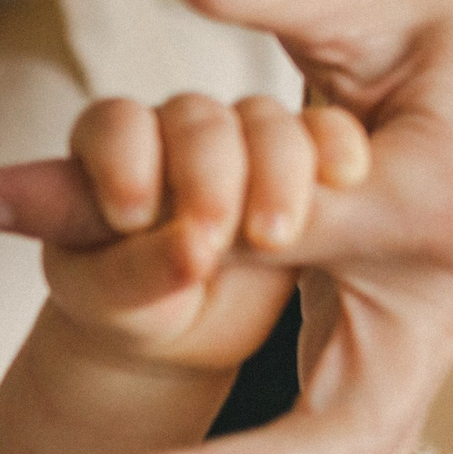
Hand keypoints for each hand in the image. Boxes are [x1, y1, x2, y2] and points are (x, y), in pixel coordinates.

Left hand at [37, 93, 364, 376]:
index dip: (125, 162)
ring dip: (275, 171)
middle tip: (209, 240)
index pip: (116, 126)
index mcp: (109, 149)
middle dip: (208, 176)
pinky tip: (343, 176)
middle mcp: (172, 131)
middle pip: (197, 120)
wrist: (182, 333)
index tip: (133, 220)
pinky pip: (323, 131)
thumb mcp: (117, 300)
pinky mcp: (298, 160)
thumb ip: (140, 269)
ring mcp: (239, 140)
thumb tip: (193, 249)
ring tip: (272, 238)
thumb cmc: (129, 309)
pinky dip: (334, 146)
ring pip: (262, 121)